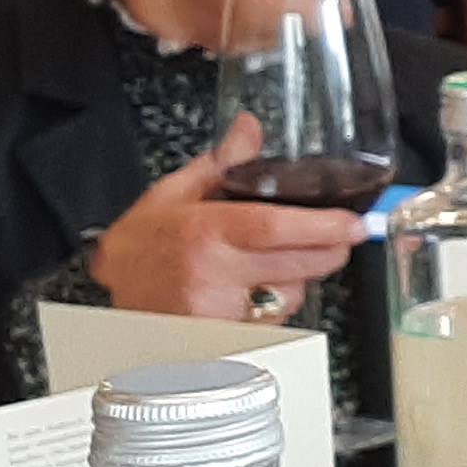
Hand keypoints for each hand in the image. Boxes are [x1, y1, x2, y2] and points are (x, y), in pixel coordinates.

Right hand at [86, 115, 367, 321]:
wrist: (111, 296)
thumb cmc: (141, 244)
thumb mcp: (173, 194)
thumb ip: (223, 163)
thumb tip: (249, 128)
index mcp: (202, 232)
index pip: (274, 228)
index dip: (323, 227)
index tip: (355, 223)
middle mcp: (210, 275)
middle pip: (298, 265)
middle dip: (330, 251)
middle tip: (337, 237)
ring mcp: (216, 312)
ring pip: (291, 295)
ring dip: (301, 279)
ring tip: (274, 262)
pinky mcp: (222, 338)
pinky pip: (274, 321)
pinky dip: (278, 305)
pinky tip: (256, 290)